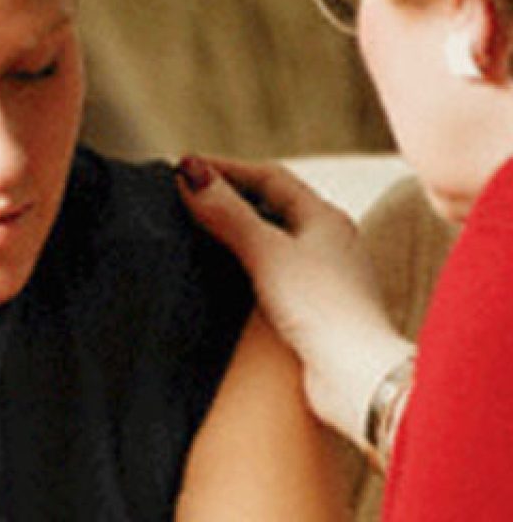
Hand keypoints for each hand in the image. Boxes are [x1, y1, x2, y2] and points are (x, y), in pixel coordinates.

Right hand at [176, 156, 413, 449]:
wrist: (357, 378)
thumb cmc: (321, 308)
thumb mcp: (267, 252)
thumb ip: (227, 213)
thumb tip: (190, 172)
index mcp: (324, 217)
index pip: (270, 176)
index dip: (227, 168)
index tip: (188, 166)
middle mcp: (327, 240)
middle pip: (272, 203)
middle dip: (231, 195)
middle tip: (189, 193)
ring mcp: (321, 273)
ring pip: (271, 237)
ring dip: (237, 228)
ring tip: (198, 226)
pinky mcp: (311, 305)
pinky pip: (271, 269)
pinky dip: (244, 261)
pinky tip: (223, 271)